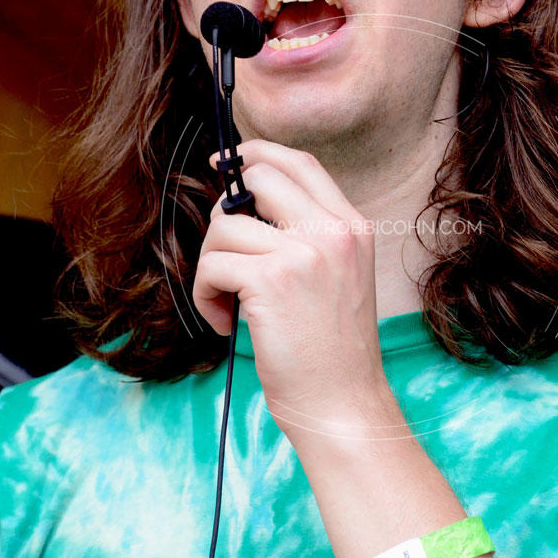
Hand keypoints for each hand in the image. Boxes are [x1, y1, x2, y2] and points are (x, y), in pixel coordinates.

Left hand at [194, 139, 394, 443]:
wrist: (342, 403)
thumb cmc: (331, 351)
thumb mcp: (338, 277)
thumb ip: (306, 236)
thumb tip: (240, 203)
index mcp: (352, 227)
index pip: (301, 162)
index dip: (258, 154)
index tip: (228, 165)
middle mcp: (334, 232)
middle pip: (259, 176)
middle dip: (226, 212)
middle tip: (225, 255)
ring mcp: (304, 253)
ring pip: (224, 225)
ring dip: (212, 267)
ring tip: (228, 304)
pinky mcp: (271, 281)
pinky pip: (211, 265)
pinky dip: (205, 296)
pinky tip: (225, 322)